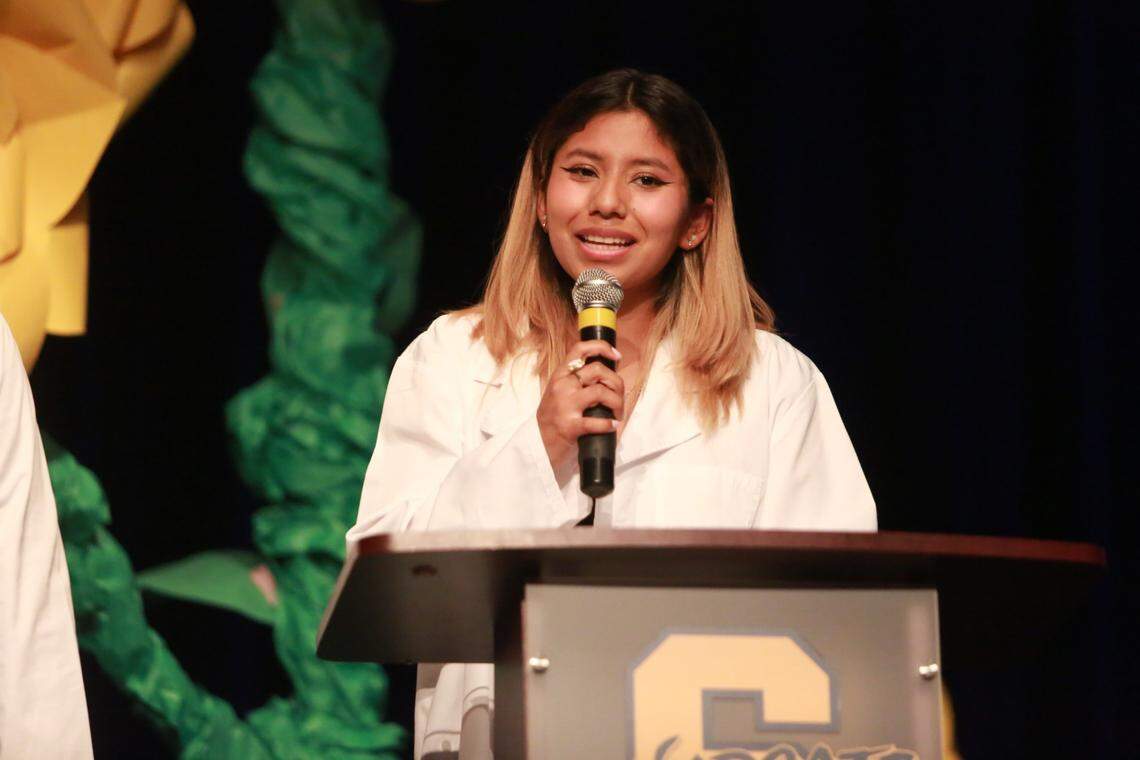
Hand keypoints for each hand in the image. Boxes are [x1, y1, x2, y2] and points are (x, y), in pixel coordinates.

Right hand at [536, 340, 624, 468]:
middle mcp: (562, 386)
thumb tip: (605, 373)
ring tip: (617, 414)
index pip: (580, 349)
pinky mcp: (570, 425)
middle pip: (598, 370)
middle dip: (616, 382)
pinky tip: (612, 426)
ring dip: (617, 403)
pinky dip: (609, 424)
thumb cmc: (552, 418)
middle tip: (619, 396)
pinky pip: (598, 421)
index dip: (602, 347)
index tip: (616, 355)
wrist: (536, 445)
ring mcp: (565, 405)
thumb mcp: (558, 392)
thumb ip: (575, 380)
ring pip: (602, 392)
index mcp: (560, 375)